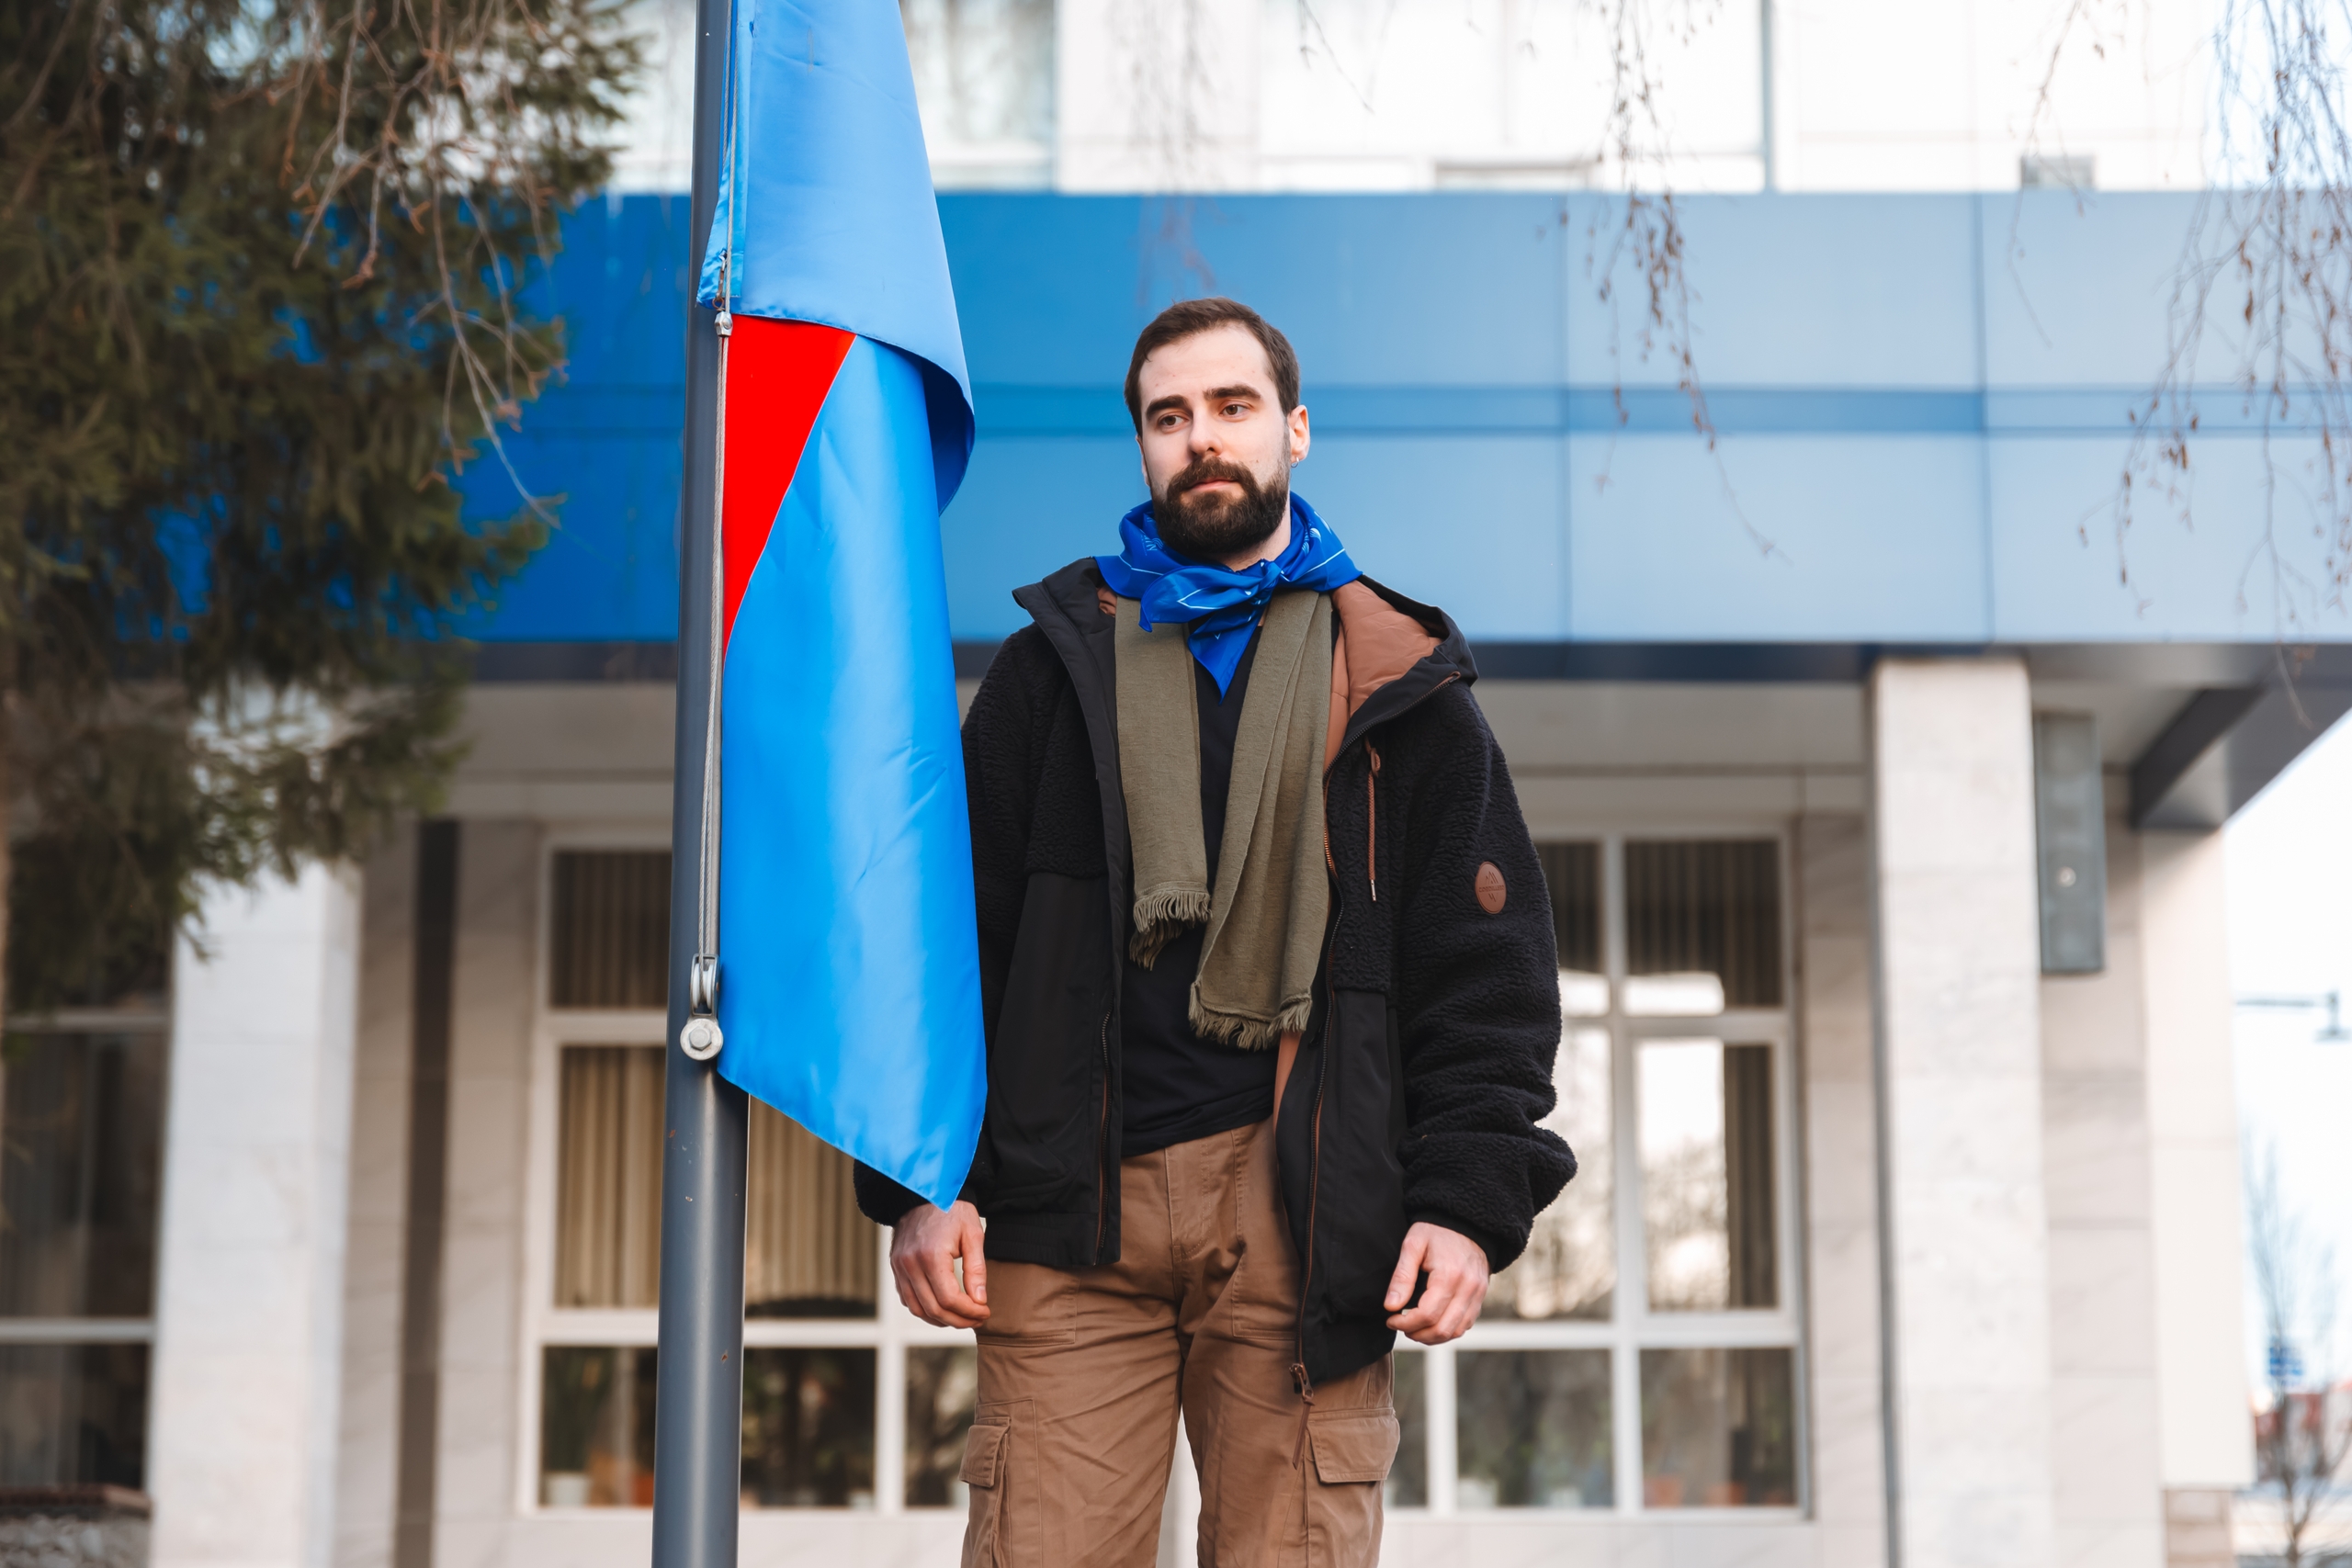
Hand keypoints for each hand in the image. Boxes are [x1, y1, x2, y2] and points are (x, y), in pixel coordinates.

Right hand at [889, 1200, 989, 1328]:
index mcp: (931, 1256)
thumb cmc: (953, 1211)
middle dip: (959, 1320)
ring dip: (941, 1320)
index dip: (969, 1311)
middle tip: (978, 1318)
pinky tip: (943, 1308)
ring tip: (962, 1317)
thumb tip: (979, 1301)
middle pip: (934, 1309)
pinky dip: (925, 1309)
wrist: (925, 1191)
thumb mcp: (973, 1235)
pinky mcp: (896, 1267)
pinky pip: (908, 1299)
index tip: (985, 1311)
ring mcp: (900, 1267)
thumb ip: (976, 1270)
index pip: (950, 1299)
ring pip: (918, 1309)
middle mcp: (910, 1264)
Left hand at [1383, 1222, 1488, 1344]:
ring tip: (1414, 1328)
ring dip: (1432, 1337)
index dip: (1405, 1323)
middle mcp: (1468, 1288)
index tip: (1391, 1319)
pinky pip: (1466, 1324)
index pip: (1427, 1315)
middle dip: (1417, 1334)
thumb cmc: (1435, 1231)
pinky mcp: (1481, 1296)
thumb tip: (1390, 1306)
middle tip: (1400, 1326)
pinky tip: (1431, 1323)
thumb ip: (1402, 1276)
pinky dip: (1447, 1330)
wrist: (1466, 1222)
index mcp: (1450, 1275)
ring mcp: (1478, 1294)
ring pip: (1455, 1331)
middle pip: (1442, 1329)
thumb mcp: (1413, 1245)